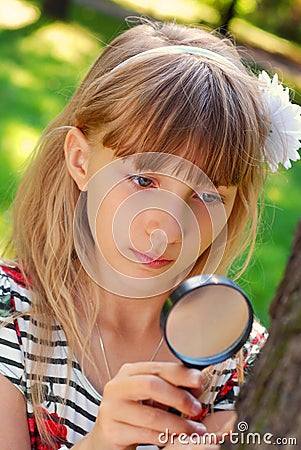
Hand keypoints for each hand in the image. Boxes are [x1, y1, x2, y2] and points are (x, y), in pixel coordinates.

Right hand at [87, 362, 205, 449]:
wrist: (107, 436)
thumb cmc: (133, 412)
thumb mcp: (152, 396)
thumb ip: (171, 388)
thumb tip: (197, 385)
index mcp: (130, 372)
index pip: (158, 368)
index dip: (180, 374)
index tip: (199, 380)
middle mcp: (118, 386)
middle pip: (151, 385)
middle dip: (179, 397)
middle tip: (197, 408)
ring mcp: (112, 408)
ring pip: (151, 415)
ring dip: (178, 424)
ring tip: (194, 429)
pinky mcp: (111, 430)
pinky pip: (145, 434)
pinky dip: (165, 437)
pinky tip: (177, 438)